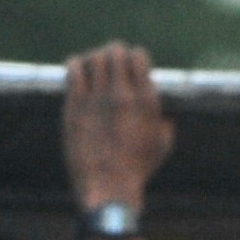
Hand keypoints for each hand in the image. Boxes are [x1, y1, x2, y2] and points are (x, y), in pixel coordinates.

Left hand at [63, 41, 171, 212]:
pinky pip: (74, 69)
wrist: (108, 188)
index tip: (128, 72)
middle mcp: (122, 94)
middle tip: (108, 70)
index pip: (138, 56)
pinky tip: (77, 76)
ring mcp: (97, 99)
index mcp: (146, 100)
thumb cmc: (136, 171)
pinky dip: (75, 66)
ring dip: (93, 61)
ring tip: (92, 73)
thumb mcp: (161, 147)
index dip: (132, 59)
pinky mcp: (75, 106)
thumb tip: (165, 117)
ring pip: (94, 58)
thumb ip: (165, 125)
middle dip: (112, 56)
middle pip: (115, 51)